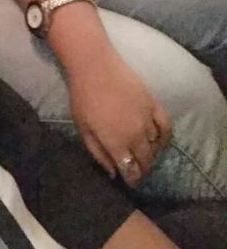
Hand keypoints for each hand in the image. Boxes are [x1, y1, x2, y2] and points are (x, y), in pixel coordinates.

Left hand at [66, 50, 171, 185]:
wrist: (94, 66)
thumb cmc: (82, 97)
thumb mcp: (83, 129)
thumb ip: (98, 153)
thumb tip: (113, 172)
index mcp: (116, 143)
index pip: (131, 170)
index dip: (132, 179)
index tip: (130, 182)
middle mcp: (136, 135)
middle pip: (145, 160)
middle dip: (142, 169)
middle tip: (136, 170)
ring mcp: (147, 119)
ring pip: (155, 146)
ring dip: (150, 154)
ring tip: (144, 155)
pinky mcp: (154, 104)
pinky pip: (166, 126)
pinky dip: (165, 137)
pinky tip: (159, 140)